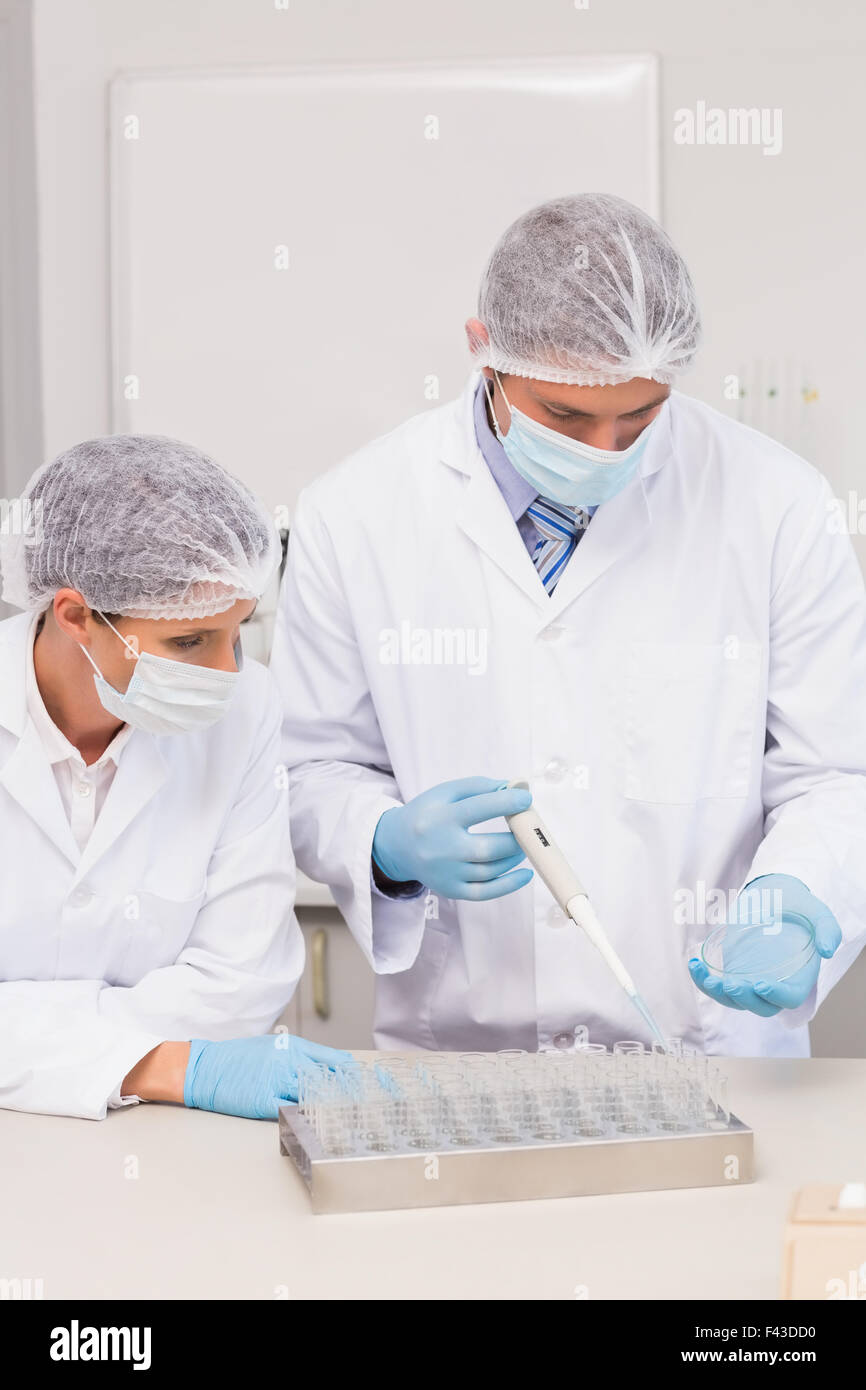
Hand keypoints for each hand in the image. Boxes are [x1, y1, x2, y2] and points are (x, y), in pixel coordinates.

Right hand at [184, 1033, 351, 1118]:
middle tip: (355, 1110)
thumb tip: (325, 1073)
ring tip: (335, 1120)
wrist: (206, 1068)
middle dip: (343, 1097)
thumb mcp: (272, 1048)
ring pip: (312, 1097)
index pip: (334, 1060)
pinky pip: (291, 1111)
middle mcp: (289, 1061)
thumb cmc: (239, 1058)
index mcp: (294, 1046)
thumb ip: (299, 1058)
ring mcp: (277, 1081)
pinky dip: (301, 1117)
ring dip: (323, 1109)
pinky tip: (309, 1123)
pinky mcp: (264, 1101)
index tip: (360, 1088)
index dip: (350, 1076)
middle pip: (328, 1081)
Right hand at [372, 776, 533, 900]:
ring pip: (490, 869)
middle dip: (516, 837)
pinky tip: (525, 874)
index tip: (526, 798)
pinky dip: (509, 885)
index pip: (479, 808)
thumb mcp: (444, 793)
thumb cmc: (426, 814)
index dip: (507, 802)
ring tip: (522, 844)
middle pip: (488, 847)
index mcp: (440, 818)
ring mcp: (446, 873)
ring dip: (514, 856)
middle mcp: (442, 848)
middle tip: (527, 828)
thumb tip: (514, 788)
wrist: (396, 846)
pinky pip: (485, 892)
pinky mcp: (451, 890)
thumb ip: (478, 787)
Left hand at [689, 873, 840, 1016]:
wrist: (772, 895)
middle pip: (761, 1007)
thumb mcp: (816, 911)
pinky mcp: (733, 972)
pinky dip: (703, 981)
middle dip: (743, 999)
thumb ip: (828, 928)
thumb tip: (828, 950)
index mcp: (800, 976)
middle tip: (730, 983)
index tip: (760, 984)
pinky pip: (717, 986)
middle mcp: (776, 984)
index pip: (790, 998)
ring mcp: (752, 980)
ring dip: (718, 994)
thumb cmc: (796, 906)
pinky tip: (694, 964)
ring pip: (736, 1001)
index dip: (777, 996)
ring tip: (705, 975)